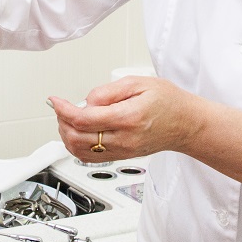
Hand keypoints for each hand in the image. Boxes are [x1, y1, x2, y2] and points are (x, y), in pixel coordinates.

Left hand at [48, 76, 208, 162]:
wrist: (186, 123)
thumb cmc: (168, 102)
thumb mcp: (138, 83)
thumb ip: (108, 91)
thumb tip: (86, 101)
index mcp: (127, 118)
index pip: (84, 119)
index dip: (63, 109)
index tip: (55, 100)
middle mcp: (124, 139)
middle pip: (77, 138)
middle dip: (61, 122)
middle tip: (60, 108)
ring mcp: (122, 151)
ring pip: (80, 152)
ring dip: (66, 135)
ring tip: (67, 119)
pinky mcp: (121, 156)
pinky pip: (90, 158)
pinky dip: (76, 147)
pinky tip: (76, 133)